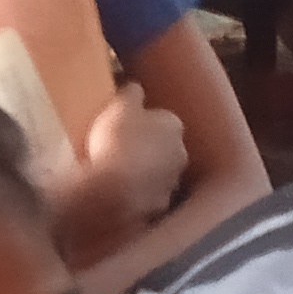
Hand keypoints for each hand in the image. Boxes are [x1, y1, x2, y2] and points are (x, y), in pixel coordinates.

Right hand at [71, 84, 188, 236]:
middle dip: (146, 147)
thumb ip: (130, 94)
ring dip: (142, 172)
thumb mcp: (119, 107)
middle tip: (118, 148)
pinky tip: (116, 194)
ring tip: (114, 172)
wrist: (112, 193)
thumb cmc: (116, 142)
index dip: (142, 121)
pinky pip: (146, 196)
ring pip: (157, 173)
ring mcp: (171, 182)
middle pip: (163, 146)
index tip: (124, 124)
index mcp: (173, 125)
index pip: (161, 118)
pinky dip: (136, 195)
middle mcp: (180, 153)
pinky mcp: (159, 206)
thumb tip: (135, 86)